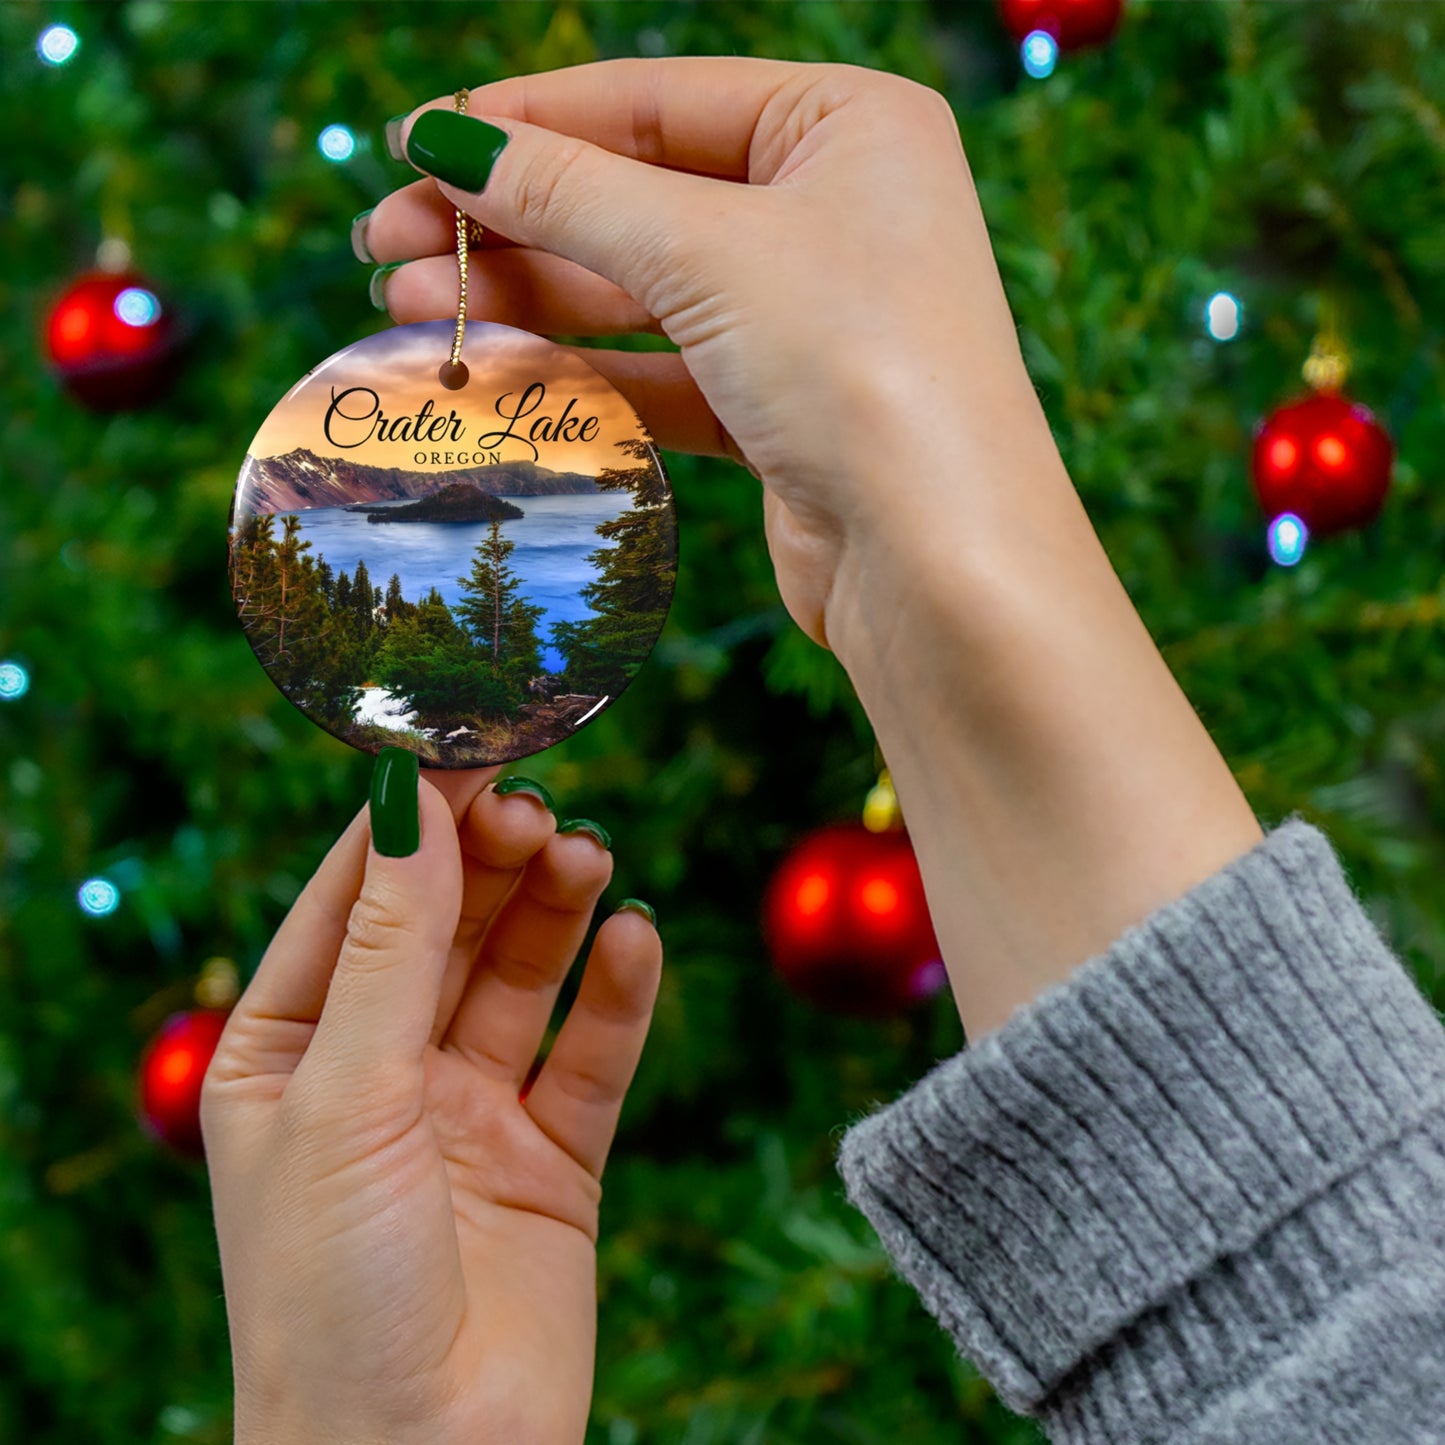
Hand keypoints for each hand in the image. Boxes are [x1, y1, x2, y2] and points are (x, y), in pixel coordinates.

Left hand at [201, 763, 661, 1444]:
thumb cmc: (332, 1293)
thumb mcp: (346, 1095)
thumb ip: (391, 946)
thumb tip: (412, 799)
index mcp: (289, 1052)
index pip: (353, 900)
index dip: (411, 821)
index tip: (469, 743)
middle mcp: (380, 1072)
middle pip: (447, 927)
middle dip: (490, 862)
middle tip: (539, 809)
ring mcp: (469, 1113)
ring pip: (521, 977)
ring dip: (555, 911)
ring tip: (588, 858)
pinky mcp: (552, 1160)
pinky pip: (591, 1055)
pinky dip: (617, 995)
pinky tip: (635, 940)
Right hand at [361, 56, 1052, 662]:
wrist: (939, 562)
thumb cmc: (859, 368)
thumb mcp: (706, 251)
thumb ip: (570, 192)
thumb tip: (447, 140)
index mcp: (847, 125)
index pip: (655, 101)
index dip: (526, 121)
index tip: (413, 143)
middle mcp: (835, 210)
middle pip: (637, 196)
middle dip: (508, 220)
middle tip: (384, 242)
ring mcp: (809, 315)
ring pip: (640, 291)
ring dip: (525, 299)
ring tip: (405, 307)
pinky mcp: (783, 409)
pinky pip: (661, 372)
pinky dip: (579, 374)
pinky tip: (489, 374)